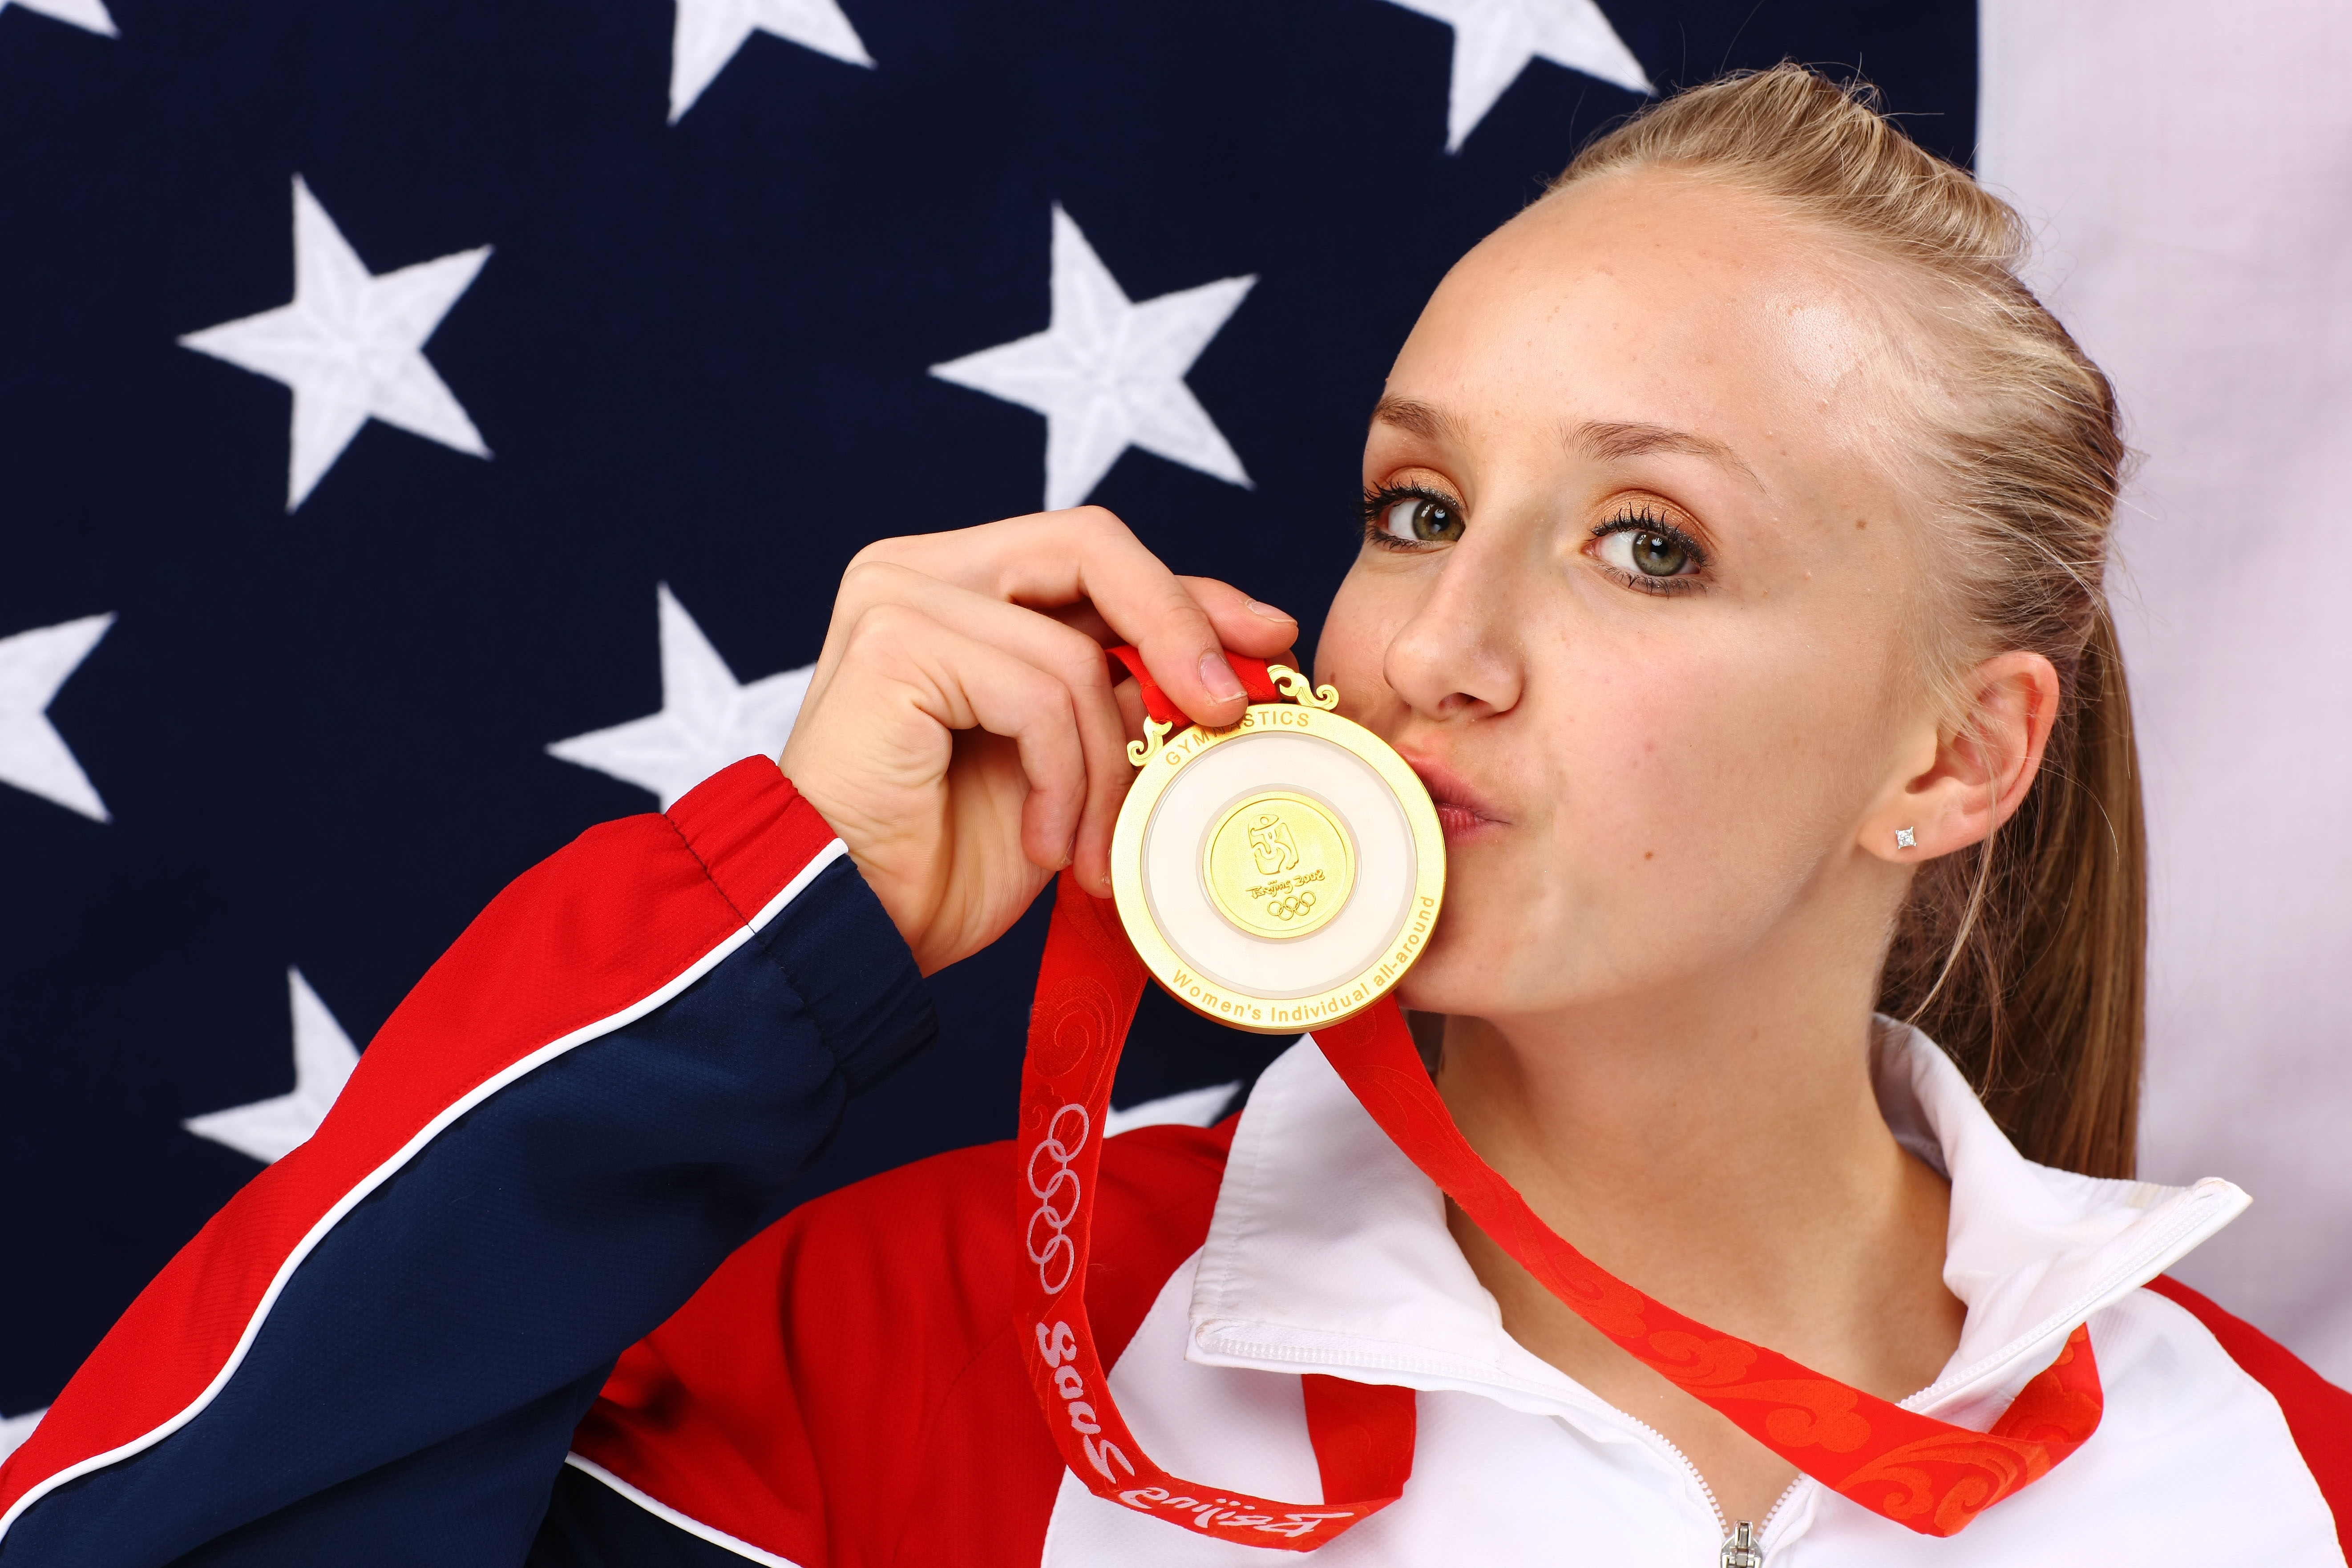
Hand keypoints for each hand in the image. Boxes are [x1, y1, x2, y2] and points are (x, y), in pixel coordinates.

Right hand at [779, 507, 1298, 974]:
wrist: (845, 930)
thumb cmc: (942, 858)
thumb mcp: (1064, 766)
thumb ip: (1118, 698)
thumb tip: (1224, 669)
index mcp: (960, 583)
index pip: (1097, 555)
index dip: (1190, 594)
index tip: (1268, 642)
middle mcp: (921, 568)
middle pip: (1092, 546)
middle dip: (1178, 627)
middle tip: (1225, 715)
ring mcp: (898, 596)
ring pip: (1072, 652)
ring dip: (1105, 768)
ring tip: (1095, 852)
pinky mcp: (892, 643)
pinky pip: (1038, 696)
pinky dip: (1064, 783)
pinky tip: (1047, 848)